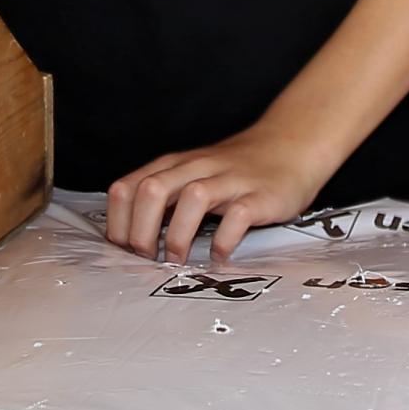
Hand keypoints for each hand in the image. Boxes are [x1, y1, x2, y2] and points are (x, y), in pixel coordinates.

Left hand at [105, 121, 344, 266]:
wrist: (291, 147)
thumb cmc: (235, 170)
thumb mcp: (190, 176)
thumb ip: (162, 199)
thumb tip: (128, 238)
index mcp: (173, 166)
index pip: (126, 188)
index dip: (117, 224)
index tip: (122, 252)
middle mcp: (196, 169)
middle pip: (151, 190)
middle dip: (140, 232)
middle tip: (146, 260)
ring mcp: (229, 180)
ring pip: (192, 198)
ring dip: (177, 236)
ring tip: (176, 262)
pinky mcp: (258, 196)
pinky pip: (236, 218)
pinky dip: (223, 242)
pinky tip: (217, 257)